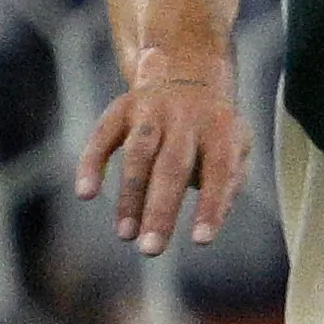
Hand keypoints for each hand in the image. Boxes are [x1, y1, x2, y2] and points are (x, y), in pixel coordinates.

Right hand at [78, 63, 251, 251]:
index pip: (219, 172)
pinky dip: (91, 163)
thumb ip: (230, 181)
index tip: (200, 241)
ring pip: (137, 156)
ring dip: (129, 197)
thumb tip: (215, 216)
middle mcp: (185, 120)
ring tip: (125, 234)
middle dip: (160, 211)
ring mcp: (150, 113)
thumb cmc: (214, 129)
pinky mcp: (120, 110)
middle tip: (150, 250)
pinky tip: (86, 193)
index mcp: (221, 131)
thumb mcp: (236, 147)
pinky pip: (102, 138)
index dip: (211, 206)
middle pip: (171, 169)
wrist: (186, 72)